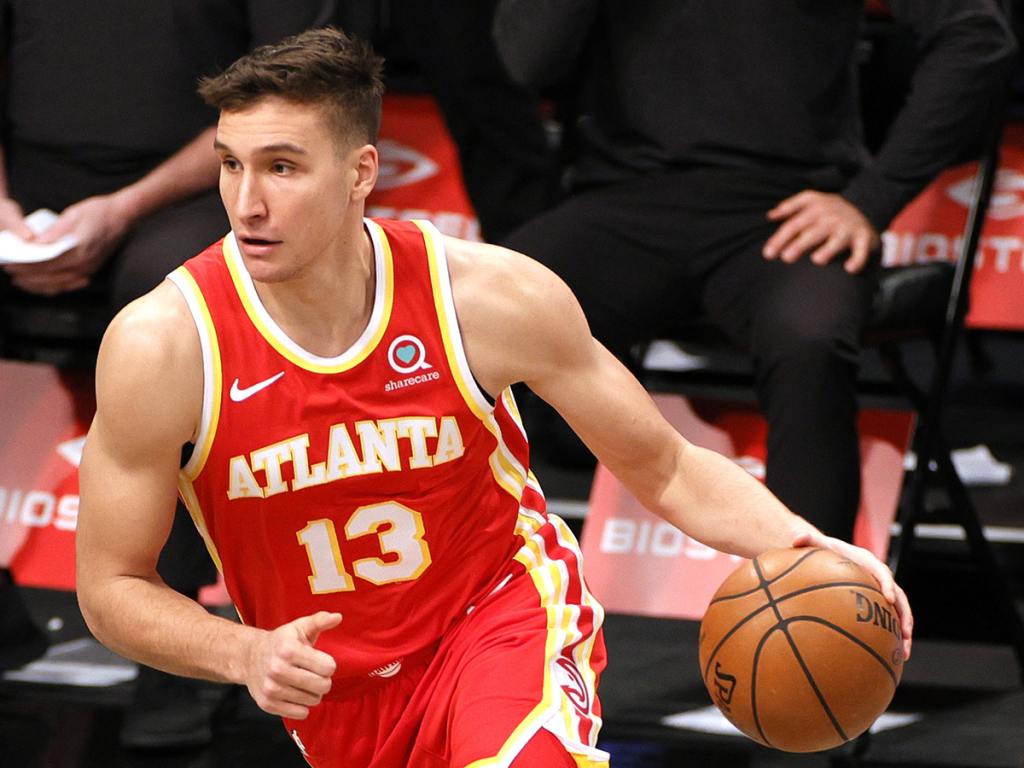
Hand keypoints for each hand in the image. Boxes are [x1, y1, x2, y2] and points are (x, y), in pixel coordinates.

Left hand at [3, 193, 134, 294]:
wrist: (123, 217)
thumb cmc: (99, 212)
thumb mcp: (74, 214)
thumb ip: (55, 232)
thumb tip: (36, 244)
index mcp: (80, 251)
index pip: (47, 263)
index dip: (26, 266)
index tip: (11, 265)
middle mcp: (85, 264)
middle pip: (51, 277)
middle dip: (28, 277)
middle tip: (11, 273)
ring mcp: (90, 270)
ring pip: (59, 284)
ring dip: (39, 285)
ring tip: (22, 281)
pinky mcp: (91, 270)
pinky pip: (69, 284)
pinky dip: (54, 287)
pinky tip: (42, 284)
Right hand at [243, 611, 341, 718]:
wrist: (249, 657)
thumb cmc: (281, 642)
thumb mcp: (300, 627)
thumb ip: (320, 620)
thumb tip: (338, 617)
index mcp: (289, 649)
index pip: (328, 668)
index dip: (329, 665)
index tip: (321, 661)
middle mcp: (278, 669)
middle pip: (322, 686)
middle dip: (324, 680)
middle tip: (315, 674)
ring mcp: (271, 688)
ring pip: (313, 701)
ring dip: (313, 693)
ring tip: (304, 682)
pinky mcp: (267, 703)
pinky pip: (300, 713)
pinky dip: (302, 706)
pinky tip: (295, 693)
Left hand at [763, 190, 878, 273]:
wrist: (866, 206)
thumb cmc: (829, 210)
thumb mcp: (812, 201)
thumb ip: (790, 207)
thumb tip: (770, 215)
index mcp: (816, 207)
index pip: (794, 224)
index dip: (780, 238)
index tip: (768, 253)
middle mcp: (832, 216)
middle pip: (812, 232)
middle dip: (799, 244)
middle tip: (786, 258)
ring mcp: (848, 227)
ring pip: (837, 239)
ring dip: (828, 249)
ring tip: (817, 260)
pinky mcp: (863, 237)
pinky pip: (861, 249)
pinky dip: (858, 259)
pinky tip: (849, 269)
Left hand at [792, 530, 912, 660]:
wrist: (826, 556)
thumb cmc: (821, 551)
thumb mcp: (813, 544)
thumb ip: (806, 540)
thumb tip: (795, 538)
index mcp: (866, 561)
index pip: (881, 571)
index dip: (888, 584)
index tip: (889, 599)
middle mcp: (878, 577)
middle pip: (898, 596)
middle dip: (905, 615)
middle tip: (906, 634)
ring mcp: (879, 592)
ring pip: (898, 613)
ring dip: (904, 633)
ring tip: (904, 654)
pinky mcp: (876, 605)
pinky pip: (887, 622)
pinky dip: (892, 638)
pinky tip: (889, 658)